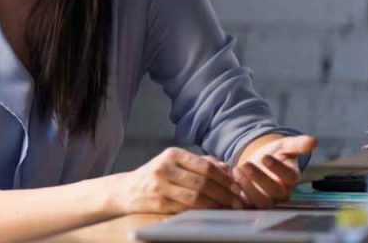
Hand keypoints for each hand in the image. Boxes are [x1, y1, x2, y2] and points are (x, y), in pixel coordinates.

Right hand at [114, 147, 242, 214]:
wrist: (128, 190)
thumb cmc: (158, 175)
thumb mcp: (175, 162)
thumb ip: (201, 162)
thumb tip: (227, 168)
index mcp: (172, 154)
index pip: (205, 166)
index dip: (225, 179)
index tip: (238, 188)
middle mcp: (165, 168)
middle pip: (203, 182)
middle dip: (225, 194)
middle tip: (239, 202)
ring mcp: (160, 186)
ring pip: (196, 197)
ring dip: (216, 204)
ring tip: (229, 208)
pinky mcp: (158, 203)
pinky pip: (186, 208)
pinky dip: (203, 211)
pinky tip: (213, 213)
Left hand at [232, 135, 316, 208]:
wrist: (256, 162)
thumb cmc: (273, 154)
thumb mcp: (284, 146)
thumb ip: (298, 144)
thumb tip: (314, 140)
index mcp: (291, 178)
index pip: (290, 178)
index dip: (278, 168)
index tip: (265, 157)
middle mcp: (281, 193)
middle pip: (275, 192)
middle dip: (260, 178)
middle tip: (246, 164)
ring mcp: (266, 200)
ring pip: (261, 202)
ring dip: (248, 187)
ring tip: (236, 170)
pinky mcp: (251, 204)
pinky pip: (246, 205)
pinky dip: (237, 195)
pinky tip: (229, 180)